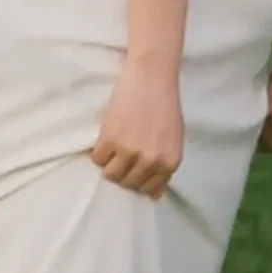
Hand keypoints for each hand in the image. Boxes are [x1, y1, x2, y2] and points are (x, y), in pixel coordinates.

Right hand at [91, 62, 183, 196]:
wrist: (151, 78)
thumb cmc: (164, 105)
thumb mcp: (173, 139)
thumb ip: (165, 165)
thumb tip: (154, 194)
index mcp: (169, 162)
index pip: (149, 188)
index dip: (139, 181)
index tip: (132, 171)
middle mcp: (151, 161)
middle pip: (128, 183)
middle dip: (123, 173)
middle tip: (120, 157)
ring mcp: (129, 151)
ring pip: (111, 174)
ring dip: (109, 165)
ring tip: (112, 149)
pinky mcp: (110, 140)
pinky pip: (98, 158)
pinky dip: (98, 152)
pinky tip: (105, 138)